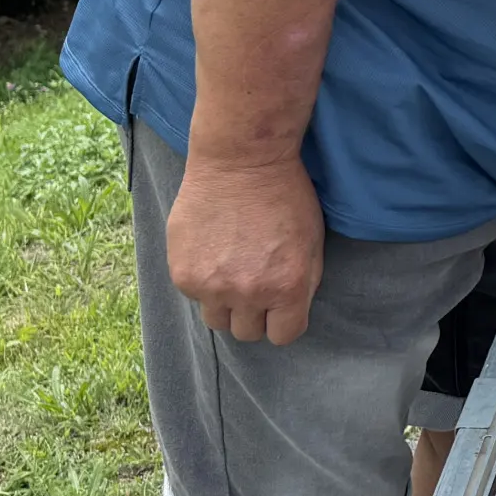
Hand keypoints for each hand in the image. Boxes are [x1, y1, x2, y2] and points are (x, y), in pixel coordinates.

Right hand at [165, 153, 327, 343]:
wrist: (240, 160)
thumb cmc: (284, 195)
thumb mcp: (312, 241)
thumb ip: (304, 284)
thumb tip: (290, 312)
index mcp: (287, 287)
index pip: (284, 335)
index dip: (283, 320)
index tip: (280, 305)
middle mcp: (249, 293)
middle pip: (247, 333)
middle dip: (254, 314)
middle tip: (254, 283)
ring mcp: (211, 286)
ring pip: (217, 321)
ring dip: (225, 304)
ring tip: (230, 271)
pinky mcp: (183, 274)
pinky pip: (194, 296)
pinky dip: (202, 282)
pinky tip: (212, 252)